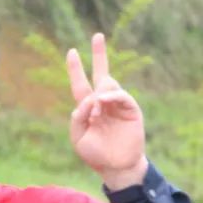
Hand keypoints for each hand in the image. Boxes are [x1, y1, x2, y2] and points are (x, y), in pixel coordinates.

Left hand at [66, 33, 147, 189]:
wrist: (116, 167)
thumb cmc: (96, 154)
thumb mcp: (78, 137)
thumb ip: (78, 117)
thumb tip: (90, 100)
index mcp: (88, 108)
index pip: (80, 84)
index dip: (75, 69)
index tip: (71, 52)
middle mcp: (103, 103)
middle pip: (101, 72)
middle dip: (99, 54)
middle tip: (97, 35)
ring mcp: (117, 105)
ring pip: (108, 84)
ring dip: (98, 95)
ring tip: (96, 114)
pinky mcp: (131, 110)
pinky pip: (120, 96)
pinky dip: (111, 96)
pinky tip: (103, 102)